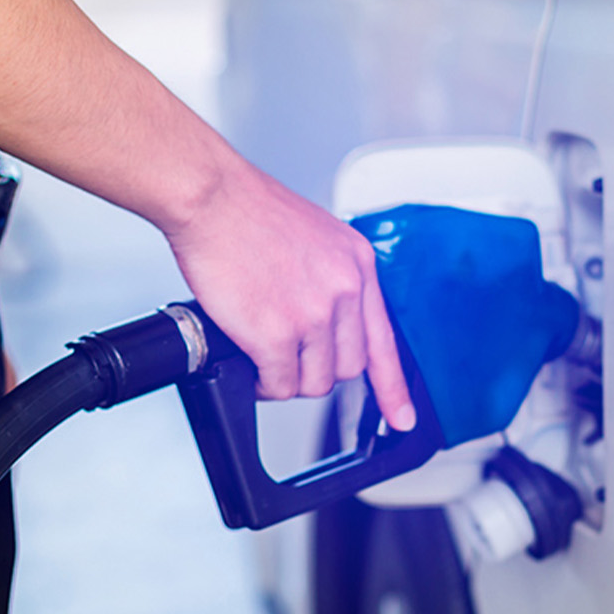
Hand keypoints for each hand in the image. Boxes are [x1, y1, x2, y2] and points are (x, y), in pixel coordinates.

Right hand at [161, 161, 415, 430]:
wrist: (210, 196)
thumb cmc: (248, 210)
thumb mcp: (316, 235)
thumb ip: (331, 277)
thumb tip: (326, 318)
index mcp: (358, 265)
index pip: (384, 340)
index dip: (393, 387)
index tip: (402, 417)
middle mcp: (344, 290)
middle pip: (347, 367)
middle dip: (317, 371)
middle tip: (288, 359)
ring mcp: (313, 314)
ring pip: (314, 382)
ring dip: (288, 380)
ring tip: (264, 360)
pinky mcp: (276, 334)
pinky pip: (280, 384)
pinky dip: (264, 385)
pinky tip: (252, 368)